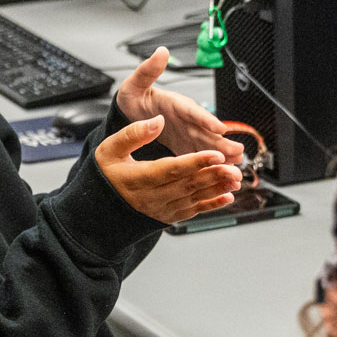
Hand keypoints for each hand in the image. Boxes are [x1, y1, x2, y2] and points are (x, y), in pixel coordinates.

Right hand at [98, 116, 243, 224]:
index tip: (215, 154)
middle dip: (213, 175)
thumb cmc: (106, 175)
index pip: (171, 169)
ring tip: (236, 178)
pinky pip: (193, 211)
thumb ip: (133, 134)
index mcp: (138, 178)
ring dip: (217, 188)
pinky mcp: (168, 215)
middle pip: (187, 185)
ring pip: (194, 198)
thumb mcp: (109, 149)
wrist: (100, 209)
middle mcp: (151, 197)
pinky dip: (212, 205)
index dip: (195, 162)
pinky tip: (227, 197)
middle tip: (234, 166)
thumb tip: (157, 121)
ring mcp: (161, 208)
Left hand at [115, 47, 245, 165]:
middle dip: (222, 143)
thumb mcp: (136, 84)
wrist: (131, 114)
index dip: (206, 120)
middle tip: (238, 151)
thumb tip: (161, 52)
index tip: (219, 128)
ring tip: (237, 165)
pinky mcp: (185, 148)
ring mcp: (188, 134)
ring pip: (208, 146)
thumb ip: (149, 70)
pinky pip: (199, 157)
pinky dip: (210, 167)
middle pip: (207, 132)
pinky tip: (222, 176)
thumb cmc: (134, 98)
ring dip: (222, 156)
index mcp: (177, 104)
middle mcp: (187, 120)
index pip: (193, 111)